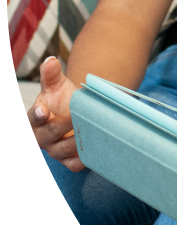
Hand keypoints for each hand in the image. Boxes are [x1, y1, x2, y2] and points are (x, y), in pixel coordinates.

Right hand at [27, 57, 83, 171]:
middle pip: (49, 134)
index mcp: (35, 118)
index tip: (43, 110)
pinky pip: (74, 164)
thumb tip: (51, 60)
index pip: (33, 118)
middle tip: (78, 116)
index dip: (37, 115)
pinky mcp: (67, 160)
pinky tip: (96, 149)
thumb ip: (50, 74)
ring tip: (92, 130)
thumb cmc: (60, 98)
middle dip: (64, 125)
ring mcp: (54, 150)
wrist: (73, 113)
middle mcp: (41, 137)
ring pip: (63, 150)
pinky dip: (84, 159)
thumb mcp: (55, 85)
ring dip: (77, 142)